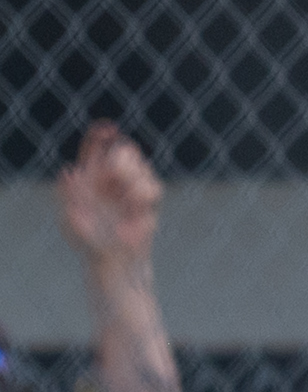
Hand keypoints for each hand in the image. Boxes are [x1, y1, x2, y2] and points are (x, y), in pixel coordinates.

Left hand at [58, 122, 161, 267]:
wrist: (116, 262)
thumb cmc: (89, 243)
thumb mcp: (71, 220)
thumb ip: (68, 196)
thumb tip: (68, 170)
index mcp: (90, 175)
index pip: (95, 146)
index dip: (101, 134)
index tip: (110, 128)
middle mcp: (112, 179)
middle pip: (124, 150)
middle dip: (123, 160)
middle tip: (116, 175)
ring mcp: (132, 189)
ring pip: (143, 167)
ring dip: (135, 181)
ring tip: (129, 201)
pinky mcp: (150, 203)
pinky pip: (155, 187)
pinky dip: (145, 197)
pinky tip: (137, 212)